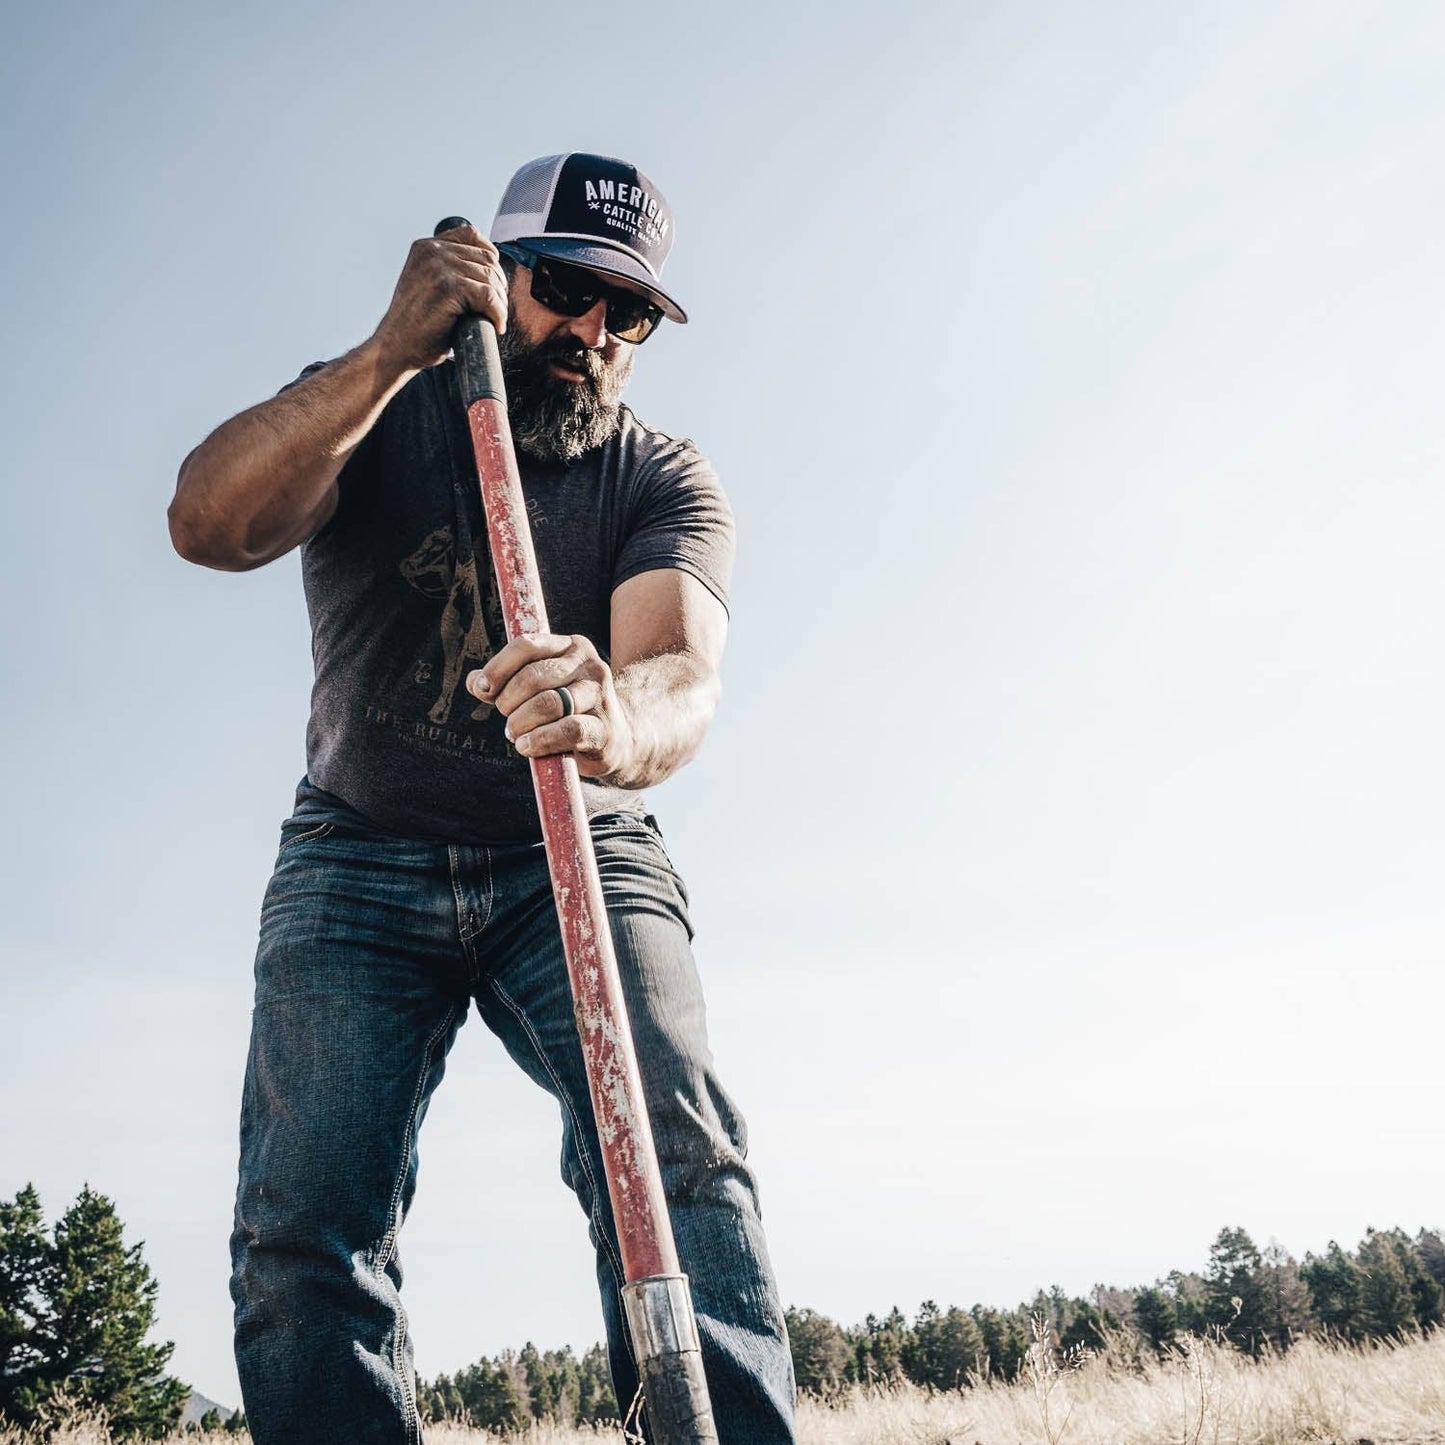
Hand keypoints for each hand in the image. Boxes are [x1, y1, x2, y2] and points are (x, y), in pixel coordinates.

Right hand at [372, 222, 508, 373]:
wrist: (395, 347)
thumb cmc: (415, 324)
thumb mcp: (428, 285)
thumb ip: (449, 270)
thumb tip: (490, 270)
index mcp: (426, 247)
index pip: (471, 235)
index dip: (490, 256)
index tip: (495, 281)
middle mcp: (432, 251)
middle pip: (486, 258)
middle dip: (498, 285)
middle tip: (496, 308)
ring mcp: (439, 267)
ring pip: (491, 278)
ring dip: (500, 302)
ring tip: (495, 319)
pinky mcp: (449, 288)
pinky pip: (489, 296)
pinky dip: (498, 313)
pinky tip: (495, 326)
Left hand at [467, 633, 636, 779]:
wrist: (616, 739)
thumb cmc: (569, 710)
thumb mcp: (539, 689)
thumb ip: (506, 683)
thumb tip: (475, 682)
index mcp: (571, 647)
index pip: (527, 645)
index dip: (498, 667)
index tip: (483, 689)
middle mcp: (589, 665)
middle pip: (534, 676)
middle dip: (509, 701)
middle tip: (506, 719)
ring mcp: (600, 696)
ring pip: (548, 703)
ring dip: (520, 723)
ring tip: (515, 735)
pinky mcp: (603, 728)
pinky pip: (566, 730)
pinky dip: (540, 740)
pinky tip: (527, 746)